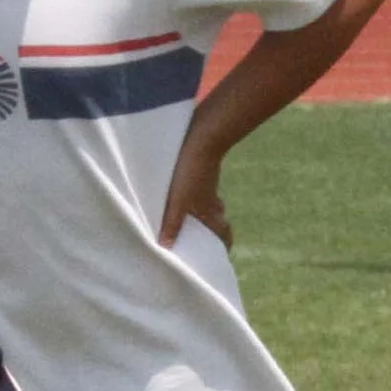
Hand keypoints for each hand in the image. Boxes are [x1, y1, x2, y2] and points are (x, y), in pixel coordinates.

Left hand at [158, 134, 232, 248]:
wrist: (204, 136)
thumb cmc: (191, 172)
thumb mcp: (178, 201)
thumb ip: (172, 223)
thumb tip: (166, 246)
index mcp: (211, 213)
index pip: (224, 234)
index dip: (224, 245)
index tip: (217, 253)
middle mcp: (214, 202)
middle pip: (217, 221)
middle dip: (209, 230)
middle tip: (196, 237)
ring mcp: (210, 185)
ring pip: (209, 205)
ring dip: (201, 212)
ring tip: (185, 217)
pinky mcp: (203, 171)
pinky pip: (201, 189)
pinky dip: (195, 195)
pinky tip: (181, 190)